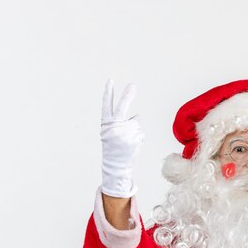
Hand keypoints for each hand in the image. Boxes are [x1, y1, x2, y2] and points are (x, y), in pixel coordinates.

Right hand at [100, 79, 143, 197]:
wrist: (115, 166)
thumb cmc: (113, 148)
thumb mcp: (110, 134)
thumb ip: (118, 123)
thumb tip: (138, 116)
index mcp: (106, 125)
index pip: (107, 106)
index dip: (108, 93)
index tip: (110, 81)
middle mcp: (115, 128)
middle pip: (122, 108)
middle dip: (127, 96)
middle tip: (132, 85)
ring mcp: (126, 133)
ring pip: (136, 122)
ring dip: (134, 129)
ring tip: (126, 141)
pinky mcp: (136, 138)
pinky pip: (140, 131)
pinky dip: (138, 136)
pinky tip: (131, 145)